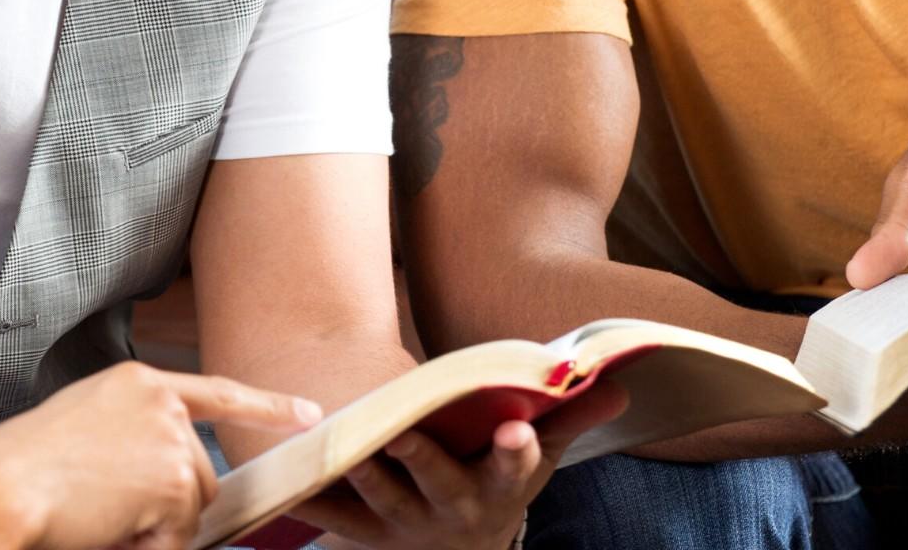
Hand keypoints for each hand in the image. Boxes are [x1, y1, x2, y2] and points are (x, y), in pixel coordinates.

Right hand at [0, 362, 319, 549]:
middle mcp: (160, 399)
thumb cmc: (18, 473)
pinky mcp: (175, 474)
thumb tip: (183, 485)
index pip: (216, 392)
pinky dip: (152, 544)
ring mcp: (171, 435)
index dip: (267, 406)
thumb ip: (135, 443)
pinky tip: (109, 527)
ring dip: (158, 529)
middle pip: (201, 472)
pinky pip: (182, 533)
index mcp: (134, 382)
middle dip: (171, 507)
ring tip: (100, 518)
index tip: (309, 412)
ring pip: (194, 505)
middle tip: (111, 515)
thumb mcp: (82, 435)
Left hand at [292, 380, 628, 548]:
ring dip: (361, 470)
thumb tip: (618, 379)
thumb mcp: (543, 454)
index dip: (517, 449)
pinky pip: (334, 513)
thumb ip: (573, 415)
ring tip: (340, 441)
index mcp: (500, 484)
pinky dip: (312, 495)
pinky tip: (289, 475)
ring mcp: (406, 521)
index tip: (516, 429)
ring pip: (382, 496)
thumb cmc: (498, 479)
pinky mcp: (365, 529)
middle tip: (402, 428)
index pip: (515, 465)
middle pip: (437, 480)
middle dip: (422, 456)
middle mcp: (454, 507)